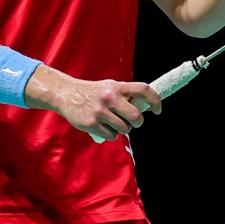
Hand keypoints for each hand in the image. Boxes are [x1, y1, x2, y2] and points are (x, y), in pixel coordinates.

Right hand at [28, 67, 161, 141]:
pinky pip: (111, 136)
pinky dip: (110, 134)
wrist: (67, 94)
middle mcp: (110, 98)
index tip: (158, 110)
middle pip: (136, 116)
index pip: (143, 89)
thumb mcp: (110, 86)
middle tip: (133, 122)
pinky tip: (103, 127)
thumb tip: (145, 107)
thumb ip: (125, 95)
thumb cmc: (93, 92)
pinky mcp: (91, 124)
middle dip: (137, 122)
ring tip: (113, 122)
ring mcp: (100, 111)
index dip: (155, 100)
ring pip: (124, 129)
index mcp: (117, 87)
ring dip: (122, 129)